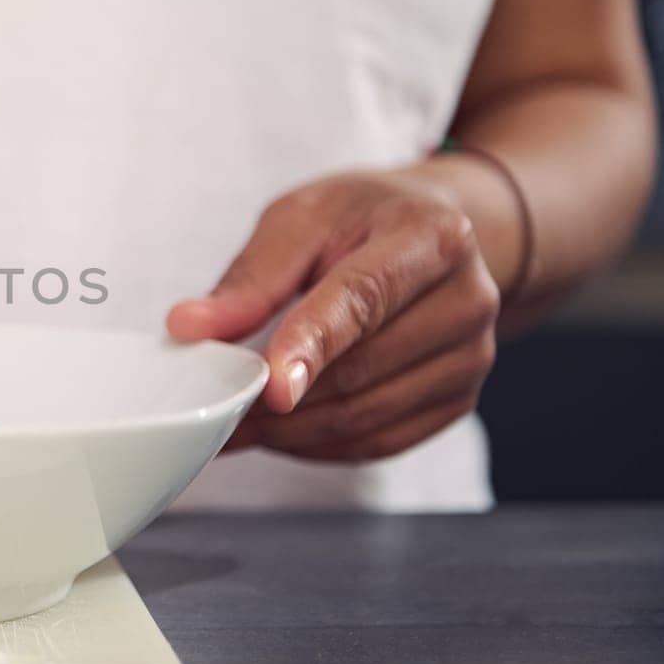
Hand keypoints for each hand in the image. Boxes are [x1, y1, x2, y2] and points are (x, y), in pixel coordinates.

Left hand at [167, 169, 500, 460]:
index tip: (270, 388)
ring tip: (241, 420)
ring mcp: (472, 355)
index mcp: (432, 236)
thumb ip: (250, 277)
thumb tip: (190, 327)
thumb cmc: (364, 218)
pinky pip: (382, 442)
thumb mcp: (301, 218)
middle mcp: (466, 298)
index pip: (363, 300)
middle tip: (218, 408)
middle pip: (362, 370)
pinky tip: (284, 430)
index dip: (312, 347)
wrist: (434, 230)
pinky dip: (323, 446)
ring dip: (293, 431)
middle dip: (281, 401)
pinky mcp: (460, 398)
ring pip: (368, 417)